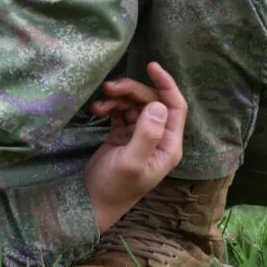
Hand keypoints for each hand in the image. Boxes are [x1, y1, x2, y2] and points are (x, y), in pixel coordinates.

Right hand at [84, 62, 186, 230]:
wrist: (92, 201)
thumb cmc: (114, 186)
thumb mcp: (131, 161)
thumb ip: (147, 133)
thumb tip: (158, 105)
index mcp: (168, 145)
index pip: (175, 107)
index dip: (166, 84)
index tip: (151, 65)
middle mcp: (158, 138)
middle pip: (151, 102)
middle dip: (132, 91)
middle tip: (108, 88)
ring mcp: (141, 136)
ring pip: (134, 105)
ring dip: (117, 99)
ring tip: (98, 104)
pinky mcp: (123, 135)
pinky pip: (121, 112)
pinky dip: (110, 107)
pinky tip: (97, 110)